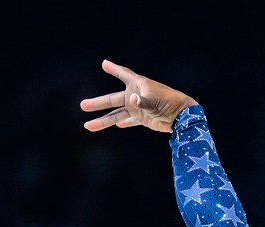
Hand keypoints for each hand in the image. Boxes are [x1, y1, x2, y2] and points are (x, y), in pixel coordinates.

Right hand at [80, 59, 197, 133]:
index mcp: (138, 85)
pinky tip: (116, 125)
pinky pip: (130, 120)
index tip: (104, 63)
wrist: (182, 117)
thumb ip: (142, 102)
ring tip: (88, 125)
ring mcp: (138, 108)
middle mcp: (135, 95)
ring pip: (117, 114)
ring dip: (103, 120)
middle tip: (82, 105)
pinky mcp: (143, 118)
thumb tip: (132, 100)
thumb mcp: (154, 102)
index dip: (114, 69)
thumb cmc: (169, 104)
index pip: (123, 74)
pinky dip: (124, 123)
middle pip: (112, 99)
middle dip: (98, 103)